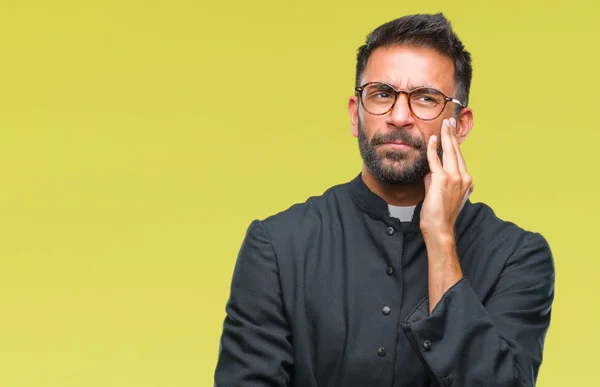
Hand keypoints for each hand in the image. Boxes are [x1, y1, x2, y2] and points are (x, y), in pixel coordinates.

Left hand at [420, 117, 472, 239]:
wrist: (440, 229)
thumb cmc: (438, 214)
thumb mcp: (439, 193)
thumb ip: (435, 180)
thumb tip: (429, 171)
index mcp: (466, 181)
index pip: (459, 158)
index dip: (455, 144)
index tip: (452, 133)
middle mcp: (464, 177)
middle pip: (457, 151)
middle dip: (452, 134)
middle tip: (449, 121)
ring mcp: (455, 178)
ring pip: (450, 152)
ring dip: (446, 136)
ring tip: (444, 124)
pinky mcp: (443, 180)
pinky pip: (436, 160)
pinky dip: (433, 148)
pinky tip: (432, 139)